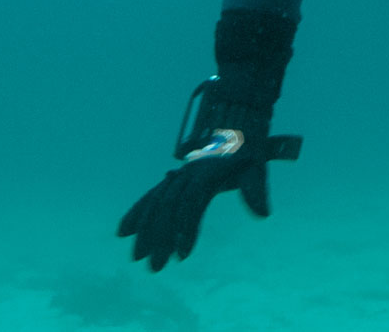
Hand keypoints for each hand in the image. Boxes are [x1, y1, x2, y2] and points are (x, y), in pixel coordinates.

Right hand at [118, 103, 300, 270]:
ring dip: (145, 230)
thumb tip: (264, 214)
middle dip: (158, 237)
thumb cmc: (249, 148)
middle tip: (153, 267)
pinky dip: (138, 211)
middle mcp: (188, 174)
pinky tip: (124, 230)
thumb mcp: (256, 166)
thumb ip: (255, 189)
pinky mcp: (175, 178)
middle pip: (168, 207)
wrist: (237, 120)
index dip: (186, 228)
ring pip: (156, 202)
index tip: (183, 255)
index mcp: (206, 173)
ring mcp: (179, 175)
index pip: (191, 203)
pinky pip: (153, 195)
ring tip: (135, 256)